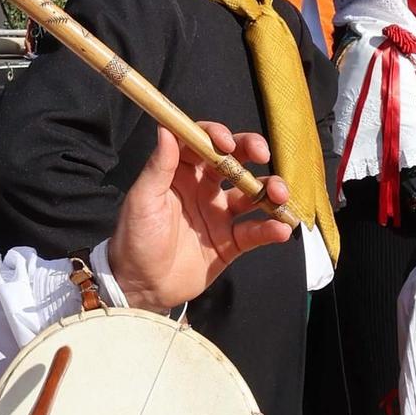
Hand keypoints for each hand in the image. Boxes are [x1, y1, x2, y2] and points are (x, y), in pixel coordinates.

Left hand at [107, 123, 293, 310]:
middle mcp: (203, 188)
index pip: (202, 143)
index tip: (226, 142)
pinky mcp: (231, 242)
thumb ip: (159, 166)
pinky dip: (271, 228)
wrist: (142, 287)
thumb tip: (166, 127)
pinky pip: (256, 231)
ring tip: (279, 196)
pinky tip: (281, 228)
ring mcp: (220, 214)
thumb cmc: (135, 239)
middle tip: (263, 153)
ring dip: (270, 189)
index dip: (217, 135)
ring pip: (252, 194)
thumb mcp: (143, 200)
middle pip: (234, 161)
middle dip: (252, 152)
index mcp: (180, 173)